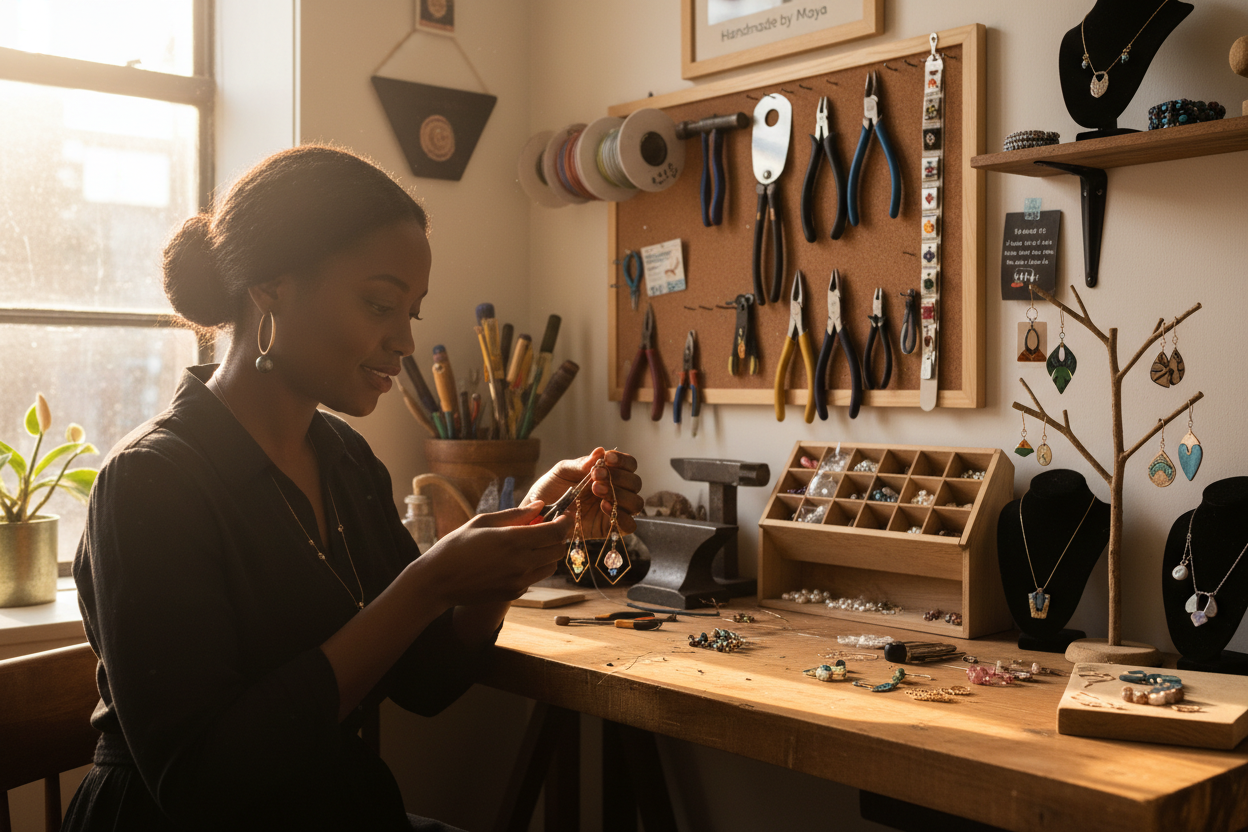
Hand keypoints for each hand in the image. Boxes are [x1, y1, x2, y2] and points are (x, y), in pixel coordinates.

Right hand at [414, 503, 570, 606]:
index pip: (555, 531)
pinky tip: (516, 560)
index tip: (565, 514)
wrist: (438, 581)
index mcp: (513, 540)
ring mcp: (519, 581)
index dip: (565, 521)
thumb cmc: (456, 546)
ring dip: (548, 553)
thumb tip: (540, 505)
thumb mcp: (482, 522)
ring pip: (551, 566)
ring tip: (531, 544)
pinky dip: (533, 568)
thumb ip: (515, 514)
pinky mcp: (514, 593)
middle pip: (558, 549)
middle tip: (547, 527)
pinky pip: (535, 578)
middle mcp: (521, 562)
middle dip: (558, 537)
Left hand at [524, 448, 642, 538]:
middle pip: (635, 483)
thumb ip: (581, 464)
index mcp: (608, 474)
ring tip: (596, 490)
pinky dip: (622, 515)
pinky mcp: (609, 528)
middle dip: (618, 477)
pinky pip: (629, 525)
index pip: (629, 465)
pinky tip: (604, 506)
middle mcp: (615, 491)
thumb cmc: (549, 489)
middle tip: (596, 477)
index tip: (608, 458)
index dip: (623, 460)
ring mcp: (614, 510)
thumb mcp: (562, 471)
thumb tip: (600, 451)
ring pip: (636, 503)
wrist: (535, 514)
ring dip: (620, 494)